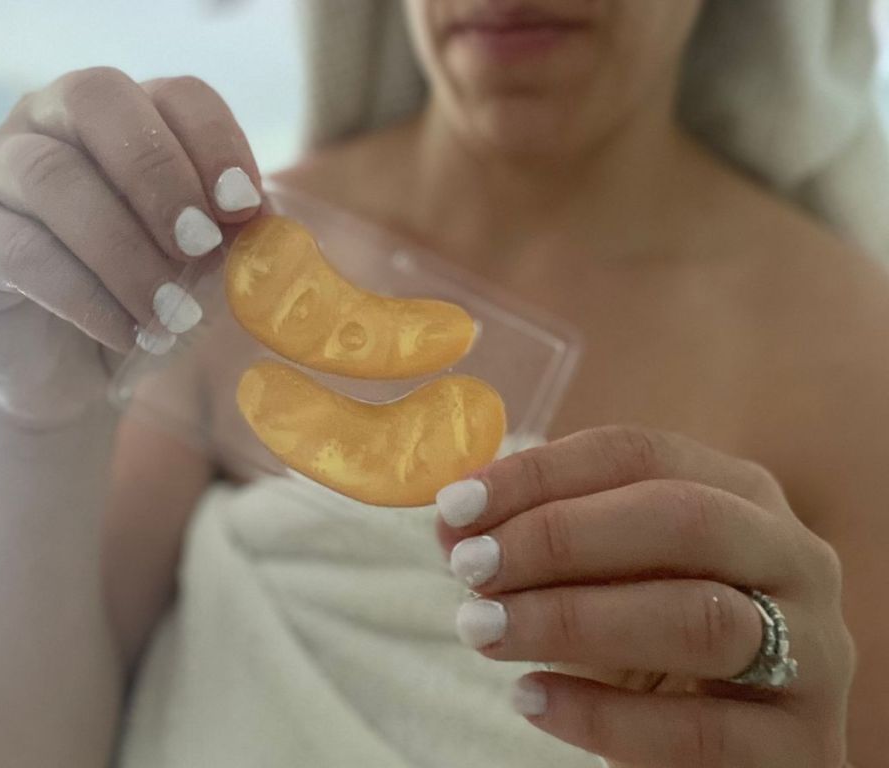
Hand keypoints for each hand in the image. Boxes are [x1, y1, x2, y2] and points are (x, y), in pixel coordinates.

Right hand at [0, 68, 262, 426]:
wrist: (71, 375)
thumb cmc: (144, 304)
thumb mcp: (198, 271)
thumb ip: (228, 239)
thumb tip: (265, 226)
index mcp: (127, 118)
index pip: (175, 94)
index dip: (215, 141)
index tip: (244, 207)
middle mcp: (53, 122)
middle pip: (99, 102)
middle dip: (160, 176)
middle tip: (201, 246)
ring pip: (53, 177)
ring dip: (125, 251)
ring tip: (172, 312)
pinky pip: (22, 251)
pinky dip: (87, 298)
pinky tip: (128, 335)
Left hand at [436, 426, 853, 766]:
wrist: (732, 743)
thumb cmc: (653, 637)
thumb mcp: (604, 577)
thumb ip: (538, 543)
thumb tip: (450, 524)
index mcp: (741, 494)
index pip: (638, 454)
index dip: (539, 474)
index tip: (454, 506)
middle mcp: (791, 558)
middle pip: (681, 519)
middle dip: (560, 537)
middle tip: (470, 567)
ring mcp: (811, 652)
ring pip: (697, 620)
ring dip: (571, 620)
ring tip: (482, 630)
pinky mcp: (801, 747)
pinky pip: (698, 731)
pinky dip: (601, 715)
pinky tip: (529, 698)